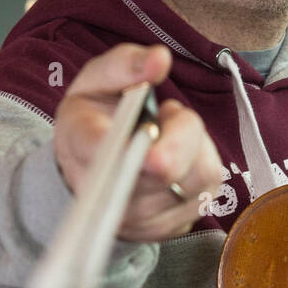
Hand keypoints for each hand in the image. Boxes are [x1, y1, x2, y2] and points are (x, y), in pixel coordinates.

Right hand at [54, 43, 222, 242]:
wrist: (93, 170)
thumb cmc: (95, 117)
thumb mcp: (97, 79)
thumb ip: (126, 64)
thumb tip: (159, 59)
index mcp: (81, 144)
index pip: (104, 151)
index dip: (135, 141)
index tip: (152, 123)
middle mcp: (107, 194)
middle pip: (163, 168)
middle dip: (179, 133)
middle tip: (166, 114)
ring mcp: (140, 219)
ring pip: (193, 178)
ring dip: (194, 148)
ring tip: (169, 136)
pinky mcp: (170, 228)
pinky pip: (206, 191)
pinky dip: (201, 165)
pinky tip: (180, 157)